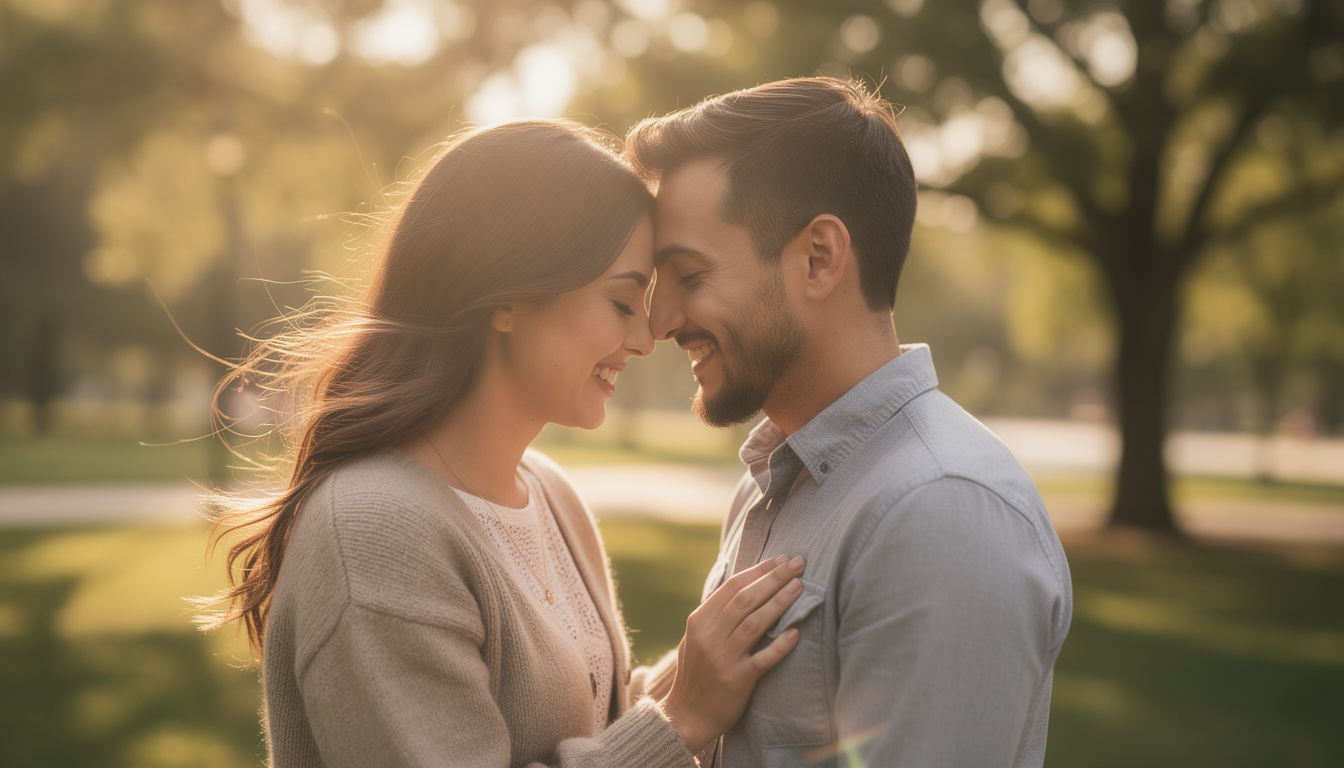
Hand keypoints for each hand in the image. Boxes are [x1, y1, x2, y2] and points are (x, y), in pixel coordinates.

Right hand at [660, 554, 806, 753]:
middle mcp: (709, 636)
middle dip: (774, 578)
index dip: (758, 571)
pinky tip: (797, 632)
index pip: (732, 587)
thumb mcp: (696, 638)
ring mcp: (722, 658)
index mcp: (699, 621)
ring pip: (755, 623)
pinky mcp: (736, 680)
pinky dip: (780, 645)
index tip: (780, 560)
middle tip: (798, 564)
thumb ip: (716, 616)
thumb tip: (745, 588)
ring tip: (800, 587)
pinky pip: (762, 659)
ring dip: (780, 602)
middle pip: (746, 599)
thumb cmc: (696, 674)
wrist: (686, 716)